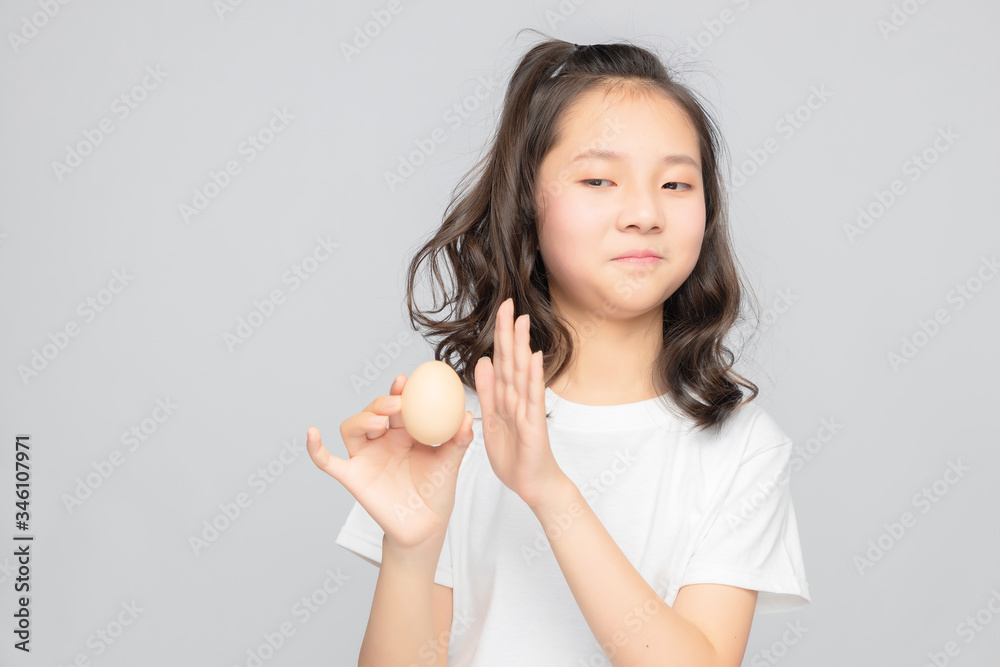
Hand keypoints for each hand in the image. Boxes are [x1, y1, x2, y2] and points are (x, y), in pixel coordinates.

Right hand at [306, 373, 473, 551]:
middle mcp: (383, 441)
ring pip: (352, 428)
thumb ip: (459, 440)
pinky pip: (328, 461)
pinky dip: (316, 448)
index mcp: (405, 432)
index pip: (398, 404)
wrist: (426, 526)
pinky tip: (312, 433)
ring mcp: (366, 457)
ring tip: (379, 422)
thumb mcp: (451, 463)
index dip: (398, 390)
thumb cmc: (437, 492)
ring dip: (362, 419)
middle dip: (382, 402)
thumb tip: (468, 415)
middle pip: (373, 411)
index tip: (405, 380)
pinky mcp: (352, 476)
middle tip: (398, 404)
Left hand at [475, 297, 566, 508]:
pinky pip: (532, 399)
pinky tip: (535, 358)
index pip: (502, 359)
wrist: (533, 485)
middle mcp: (519, 399)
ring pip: (522, 374)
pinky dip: (534, 378)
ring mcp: (528, 410)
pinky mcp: (534, 426)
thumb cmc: (516, 456)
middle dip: (510, 332)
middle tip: (510, 303)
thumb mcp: (492, 420)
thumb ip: (488, 392)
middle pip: (512, 360)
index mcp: (506, 397)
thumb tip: (482, 362)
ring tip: (522, 321)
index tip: (502, 308)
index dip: (501, 334)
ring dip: (522, 347)